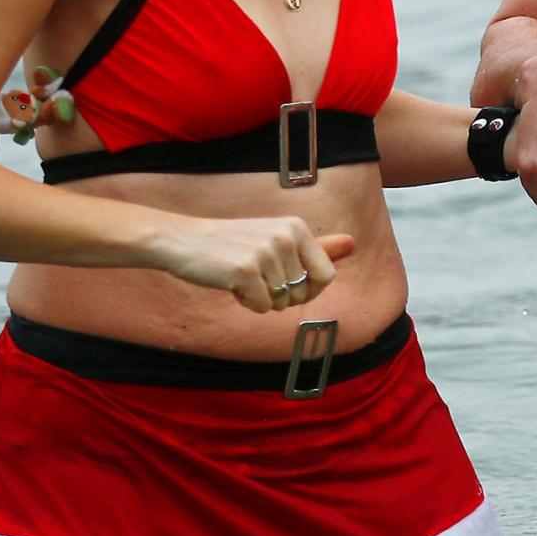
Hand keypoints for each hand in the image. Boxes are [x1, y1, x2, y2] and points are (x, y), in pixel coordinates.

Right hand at [156, 217, 354, 314]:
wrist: (183, 240)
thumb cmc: (232, 244)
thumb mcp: (275, 238)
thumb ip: (314, 248)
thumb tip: (353, 244)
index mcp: (297, 227)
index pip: (327, 275)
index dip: (310, 290)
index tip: (290, 286)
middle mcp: (286, 237)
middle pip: (304, 293)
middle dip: (283, 297)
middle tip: (258, 279)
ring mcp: (266, 253)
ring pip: (281, 303)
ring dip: (261, 299)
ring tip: (242, 278)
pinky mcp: (246, 271)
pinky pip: (262, 308)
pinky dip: (248, 304)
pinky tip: (231, 284)